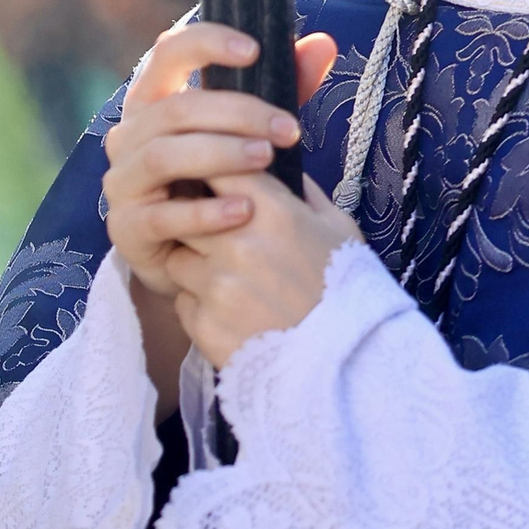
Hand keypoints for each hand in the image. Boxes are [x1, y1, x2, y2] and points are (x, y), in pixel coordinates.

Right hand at [102, 19, 336, 296]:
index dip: (207, 43)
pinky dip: (205, 212)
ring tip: (267, 159)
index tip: (254, 50)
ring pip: (163, 155)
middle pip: (176, 108)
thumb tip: (324, 45)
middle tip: (287, 129)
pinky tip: (244, 210)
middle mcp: (130, 133)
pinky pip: (162, 215)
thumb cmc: (220, 180)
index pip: (169, 51)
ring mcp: (123, 181)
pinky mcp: (126, 228)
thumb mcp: (250, 132)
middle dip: (237, 113)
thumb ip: (286, 88)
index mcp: (154, 99)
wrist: (190, 255)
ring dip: (220, 154)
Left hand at [165, 174, 361, 369]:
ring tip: (234, 285)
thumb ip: (302, 191)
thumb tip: (275, 160)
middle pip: (185, 212)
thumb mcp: (339, 228)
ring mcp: (218, 286)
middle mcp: (238, 243)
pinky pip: (183, 303)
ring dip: (195, 267)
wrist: (350, 367)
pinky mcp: (205, 325)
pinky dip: (201, 307)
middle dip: (197, 223)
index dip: (211, 173)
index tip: (214, 184)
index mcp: (272, 212)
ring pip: (178, 260)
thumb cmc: (348, 290)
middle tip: (220, 240)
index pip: (216, 165)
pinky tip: (235, 317)